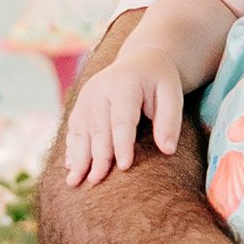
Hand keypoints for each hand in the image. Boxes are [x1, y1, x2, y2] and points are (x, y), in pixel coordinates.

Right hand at [64, 50, 185, 184]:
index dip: (122, 144)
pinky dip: (71, 148)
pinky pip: (74, 128)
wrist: (141, 61)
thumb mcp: (172, 95)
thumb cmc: (160, 82)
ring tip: (74, 182)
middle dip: (97, 156)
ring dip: (78, 157)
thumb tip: (168, 150)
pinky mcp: (81, 104)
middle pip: (98, 128)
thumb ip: (170, 121)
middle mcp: (100, 89)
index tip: (124, 167)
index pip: (122, 119)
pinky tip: (70, 167)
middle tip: (97, 181)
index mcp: (124, 84)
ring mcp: (86, 96)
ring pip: (80, 130)